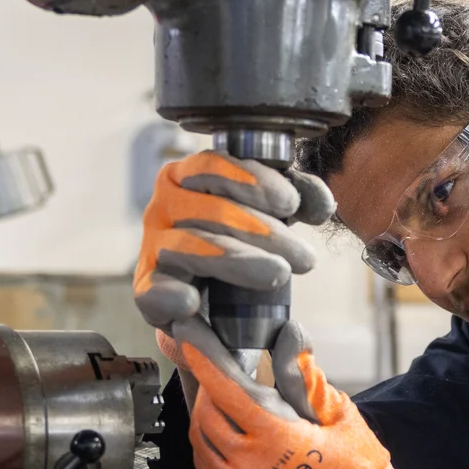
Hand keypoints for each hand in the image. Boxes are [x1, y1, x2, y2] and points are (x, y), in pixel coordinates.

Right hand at [133, 152, 333, 330]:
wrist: (207, 300)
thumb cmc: (235, 242)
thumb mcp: (266, 214)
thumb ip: (296, 200)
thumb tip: (322, 203)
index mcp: (186, 178)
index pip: (212, 167)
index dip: (251, 181)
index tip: (290, 202)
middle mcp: (163, 208)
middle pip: (209, 211)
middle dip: (263, 232)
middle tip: (303, 257)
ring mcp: (152, 248)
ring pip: (189, 247)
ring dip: (237, 260)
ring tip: (278, 274)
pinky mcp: (147, 291)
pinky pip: (152, 291)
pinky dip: (170, 295)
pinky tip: (191, 302)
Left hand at [171, 318, 448, 468]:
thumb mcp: (342, 417)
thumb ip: (311, 385)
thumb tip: (294, 356)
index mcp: (275, 437)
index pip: (227, 390)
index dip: (205, 361)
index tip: (191, 340)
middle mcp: (250, 465)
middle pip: (206, 416)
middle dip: (207, 390)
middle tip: (220, 376)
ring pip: (201, 445)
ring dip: (206, 420)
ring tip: (224, 406)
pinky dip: (210, 449)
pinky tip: (227, 439)